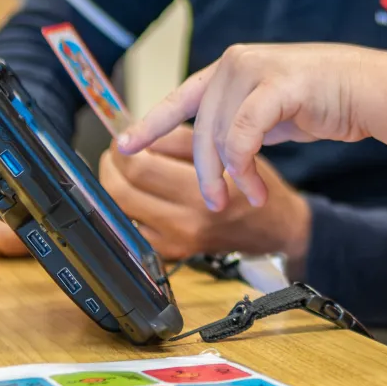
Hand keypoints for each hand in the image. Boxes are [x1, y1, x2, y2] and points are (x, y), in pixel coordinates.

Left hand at [100, 126, 311, 261]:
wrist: (276, 227)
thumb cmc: (253, 184)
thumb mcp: (224, 148)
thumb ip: (178, 140)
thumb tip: (138, 132)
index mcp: (199, 192)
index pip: (140, 169)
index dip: (122, 149)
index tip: (121, 137)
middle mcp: (185, 222)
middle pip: (121, 192)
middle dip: (110, 167)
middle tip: (115, 152)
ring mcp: (176, 243)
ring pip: (120, 212)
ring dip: (114, 186)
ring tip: (122, 169)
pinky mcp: (172, 253)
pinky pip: (132, 229)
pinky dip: (127, 209)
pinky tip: (135, 194)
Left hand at [117, 43, 377, 213]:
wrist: (367, 89)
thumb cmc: (325, 101)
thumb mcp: (269, 110)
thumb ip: (239, 120)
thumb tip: (215, 150)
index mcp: (230, 68)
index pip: (180, 98)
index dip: (150, 124)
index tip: (123, 146)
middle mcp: (236, 64)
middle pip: (201, 129)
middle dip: (206, 173)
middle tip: (217, 202)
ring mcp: (254, 69)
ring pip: (221, 136)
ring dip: (234, 176)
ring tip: (250, 196)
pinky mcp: (276, 85)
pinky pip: (245, 134)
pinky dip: (246, 165)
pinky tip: (256, 186)